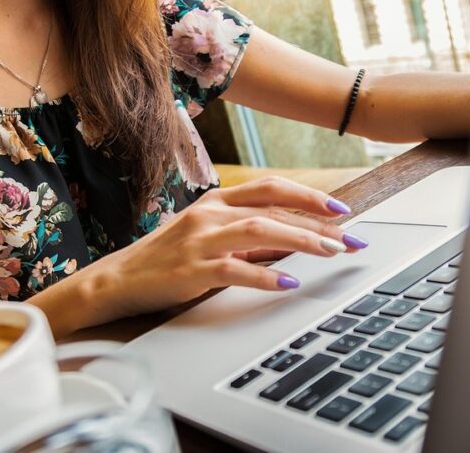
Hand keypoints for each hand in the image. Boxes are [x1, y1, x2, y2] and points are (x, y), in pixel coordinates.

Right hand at [89, 176, 367, 318]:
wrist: (118, 280)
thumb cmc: (167, 259)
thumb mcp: (209, 237)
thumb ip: (248, 235)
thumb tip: (295, 239)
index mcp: (216, 201)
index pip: (271, 188)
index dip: (309, 196)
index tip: (342, 210)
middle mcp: (210, 214)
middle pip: (273, 209)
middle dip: (318, 223)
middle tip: (351, 239)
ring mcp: (200, 240)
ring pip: (260, 230)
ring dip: (301, 241)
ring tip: (331, 253)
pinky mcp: (191, 270)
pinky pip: (235, 269)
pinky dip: (265, 275)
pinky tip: (288, 282)